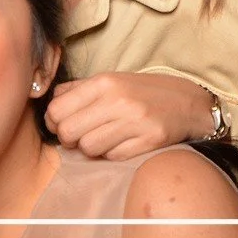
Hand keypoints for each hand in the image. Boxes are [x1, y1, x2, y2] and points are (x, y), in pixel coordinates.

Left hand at [43, 72, 214, 160]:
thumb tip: (50, 106)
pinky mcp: (148, 141)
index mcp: (104, 82)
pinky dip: (112, 154)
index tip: (63, 123)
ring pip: (88, 148)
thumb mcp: (111, 80)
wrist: (187, 103)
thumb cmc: (143, 92)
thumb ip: (78, 90)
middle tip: (81, 135)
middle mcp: (118, 100)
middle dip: (69, 138)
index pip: (57, 110)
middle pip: (68, 131)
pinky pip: (112, 157)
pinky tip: (122, 143)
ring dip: (91, 148)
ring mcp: (135, 121)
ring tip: (104, 139)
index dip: (54, 122)